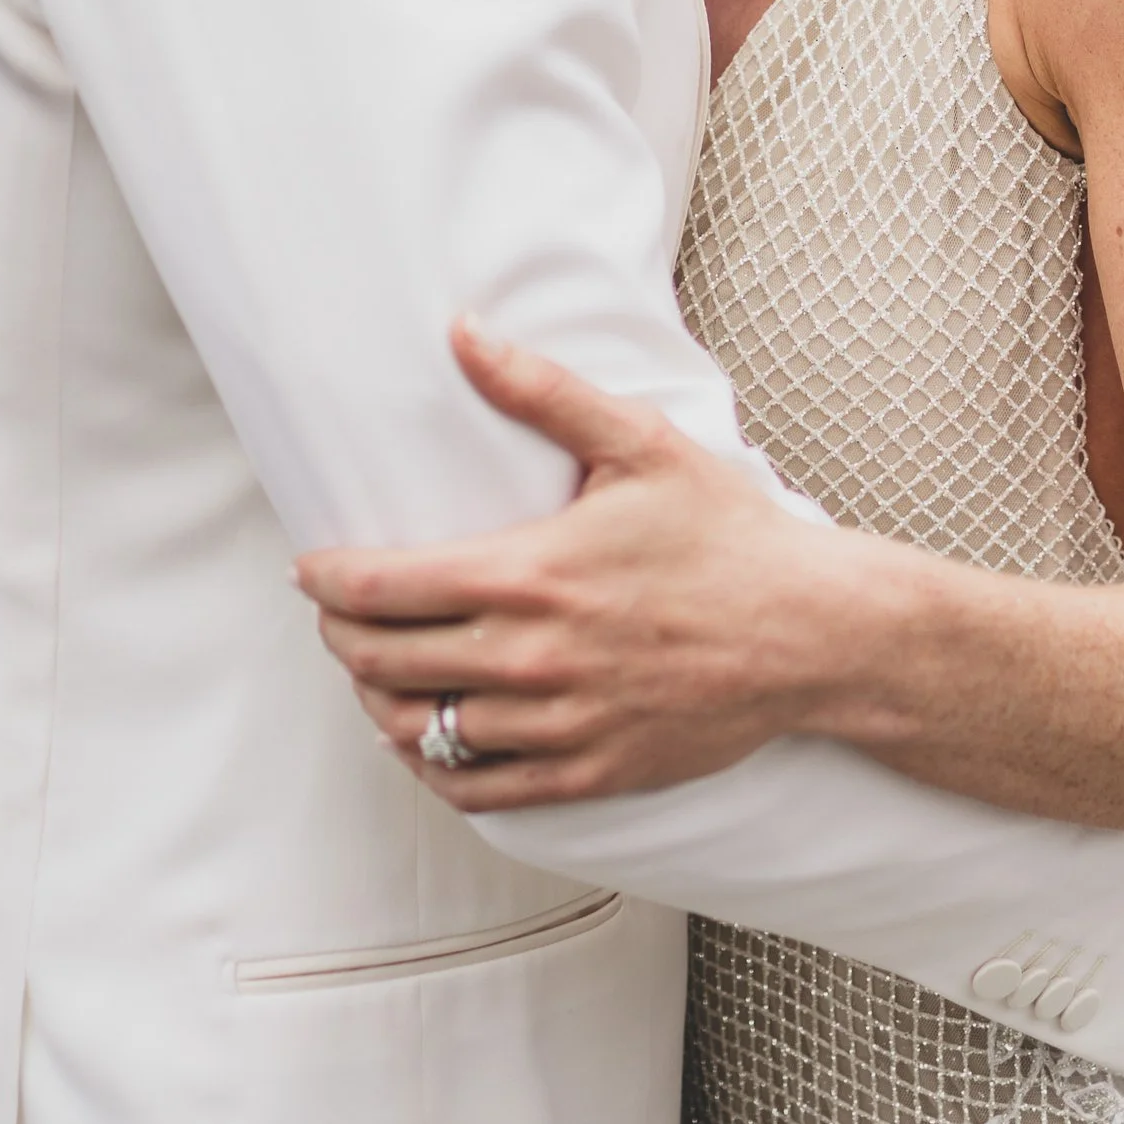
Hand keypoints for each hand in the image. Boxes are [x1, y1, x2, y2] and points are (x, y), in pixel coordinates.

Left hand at [294, 319, 848, 809]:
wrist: (810, 634)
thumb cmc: (726, 534)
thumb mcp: (639, 442)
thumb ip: (541, 390)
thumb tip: (462, 334)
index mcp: (530, 576)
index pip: (383, 590)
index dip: (327, 582)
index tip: (313, 569)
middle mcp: (531, 660)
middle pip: (383, 661)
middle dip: (341, 635)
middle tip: (337, 613)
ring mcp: (557, 727)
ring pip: (420, 730)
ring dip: (379, 699)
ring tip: (375, 669)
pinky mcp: (587, 774)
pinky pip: (476, 790)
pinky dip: (433, 765)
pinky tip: (428, 736)